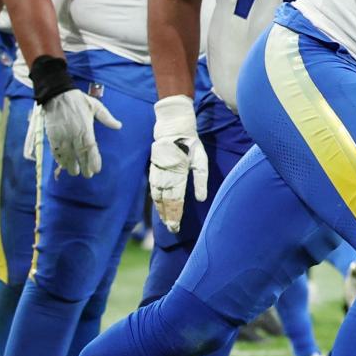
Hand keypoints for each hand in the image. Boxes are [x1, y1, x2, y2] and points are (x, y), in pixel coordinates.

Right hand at [28, 89, 120, 176]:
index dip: (93, 160)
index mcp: (85, 128)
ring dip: (71, 165)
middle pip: (79, 154)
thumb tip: (119, 126)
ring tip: (74, 172)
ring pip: (67, 155)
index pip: (90, 148)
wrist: (57, 94)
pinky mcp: (52, 135)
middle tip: (87, 175)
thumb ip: (106, 118)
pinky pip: (56, 150)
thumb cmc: (78, 100)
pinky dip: (59, 158)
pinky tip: (62, 164)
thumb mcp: (95, 106)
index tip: (96, 170)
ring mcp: (62, 136)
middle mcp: (74, 134)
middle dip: (83, 166)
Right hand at [148, 95, 207, 232]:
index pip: (176, 199)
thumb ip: (200, 180)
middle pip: (166, 199)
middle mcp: (167, 175)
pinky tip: (158, 205)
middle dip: (168, 215)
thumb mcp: (201, 160)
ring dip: (161, 208)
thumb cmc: (191, 144)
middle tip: (171, 229)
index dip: (175, 214)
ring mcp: (158, 171)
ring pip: (158, 195)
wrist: (173, 126)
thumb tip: (201, 199)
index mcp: (179, 173)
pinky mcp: (154, 168)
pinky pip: (154, 187)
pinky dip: (155, 198)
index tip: (176, 226)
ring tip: (164, 220)